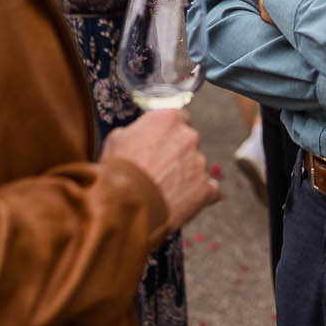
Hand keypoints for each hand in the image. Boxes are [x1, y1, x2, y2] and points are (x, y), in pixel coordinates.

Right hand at [101, 109, 219, 232]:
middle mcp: (189, 137)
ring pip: (196, 167)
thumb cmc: (117, 172)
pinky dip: (198, 197)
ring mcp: (200, 163)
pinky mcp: (206, 188)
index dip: (167, 134)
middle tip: (158, 171)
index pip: (178, 119)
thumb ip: (134, 132)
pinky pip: (209, 191)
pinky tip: (180, 204)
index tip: (159, 144)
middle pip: (188, 142)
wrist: (124, 207)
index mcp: (169, 119)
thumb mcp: (116, 140)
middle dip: (176, 155)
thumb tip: (136, 136)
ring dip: (185, 176)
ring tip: (162, 192)